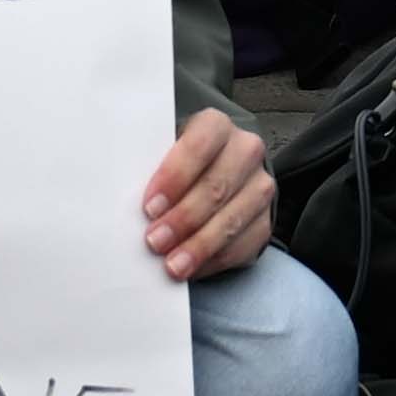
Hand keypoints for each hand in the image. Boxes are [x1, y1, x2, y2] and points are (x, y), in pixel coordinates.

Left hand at [142, 107, 278, 283]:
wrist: (215, 169)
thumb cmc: (179, 162)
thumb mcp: (163, 151)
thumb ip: (150, 168)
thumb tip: (130, 206)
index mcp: (216, 126)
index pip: (198, 146)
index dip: (174, 177)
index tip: (149, 206)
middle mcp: (245, 151)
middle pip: (216, 187)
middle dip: (183, 219)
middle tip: (155, 241)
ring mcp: (260, 186)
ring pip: (232, 219)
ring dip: (199, 246)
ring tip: (173, 265)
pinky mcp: (265, 219)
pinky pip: (244, 245)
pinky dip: (215, 260)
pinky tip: (193, 269)